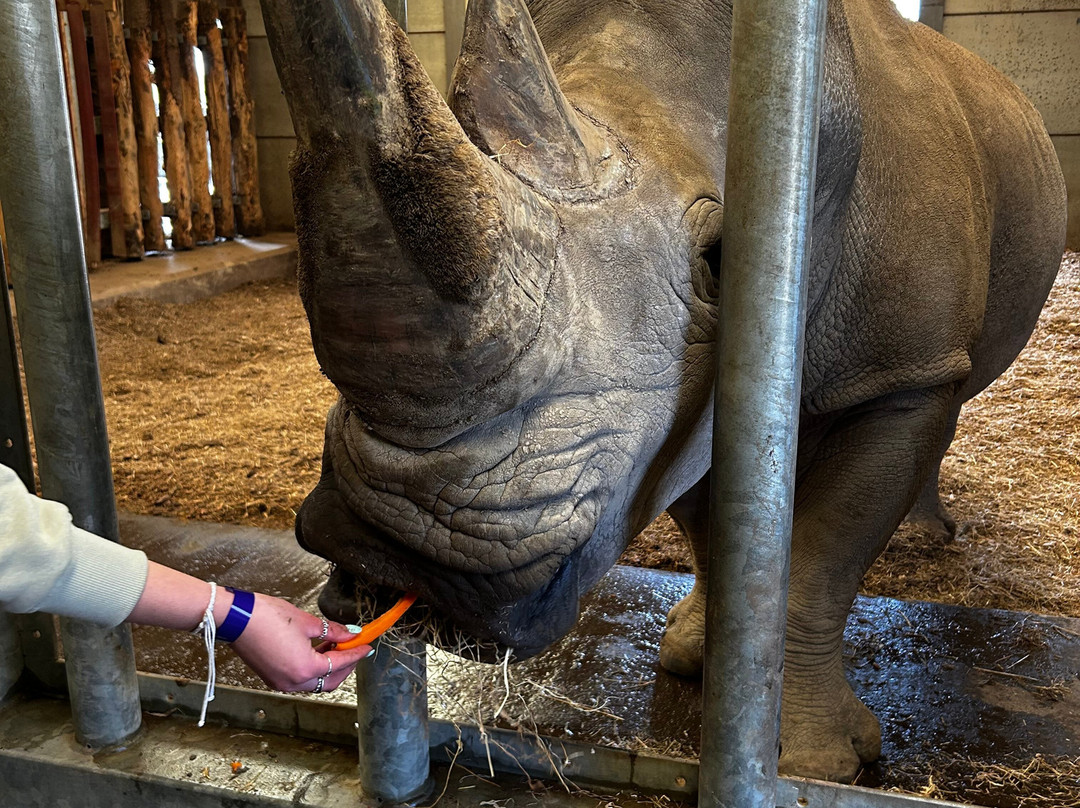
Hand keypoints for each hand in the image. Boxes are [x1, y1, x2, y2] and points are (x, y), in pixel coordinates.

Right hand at [232, 594, 371, 691]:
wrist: (236, 617)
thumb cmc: (266, 617)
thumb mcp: (307, 621)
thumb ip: (332, 631)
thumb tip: (348, 634)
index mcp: (304, 669)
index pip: (339, 664)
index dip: (355, 654)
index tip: (366, 646)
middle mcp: (293, 682)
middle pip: (329, 680)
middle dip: (344, 666)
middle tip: (353, 648)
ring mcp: (280, 682)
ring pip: (314, 681)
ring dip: (328, 666)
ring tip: (336, 644)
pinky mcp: (272, 677)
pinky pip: (300, 678)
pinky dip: (313, 667)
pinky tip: (317, 649)